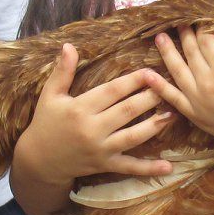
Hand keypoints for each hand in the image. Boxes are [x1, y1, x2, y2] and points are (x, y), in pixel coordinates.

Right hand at [16, 44, 177, 186]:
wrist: (39, 160)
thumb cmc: (46, 123)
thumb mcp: (50, 95)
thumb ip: (62, 72)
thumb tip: (69, 46)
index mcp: (80, 109)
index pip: (112, 91)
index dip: (133, 81)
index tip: (150, 71)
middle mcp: (92, 129)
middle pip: (127, 111)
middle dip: (150, 98)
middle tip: (169, 87)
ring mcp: (101, 149)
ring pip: (133, 137)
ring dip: (155, 126)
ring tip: (174, 114)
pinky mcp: (105, 165)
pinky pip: (130, 167)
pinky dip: (149, 168)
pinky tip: (169, 166)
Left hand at [146, 26, 213, 153]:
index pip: (206, 40)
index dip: (202, 28)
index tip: (198, 21)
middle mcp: (207, 80)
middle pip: (191, 51)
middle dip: (184, 35)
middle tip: (178, 24)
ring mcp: (198, 98)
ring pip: (177, 69)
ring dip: (167, 52)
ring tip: (159, 38)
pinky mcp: (194, 114)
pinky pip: (172, 97)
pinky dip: (159, 86)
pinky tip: (149, 75)